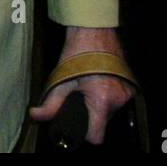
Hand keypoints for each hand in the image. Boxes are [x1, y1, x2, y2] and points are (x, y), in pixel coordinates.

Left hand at [29, 27, 135, 144]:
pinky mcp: (131, 86)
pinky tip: (96, 84)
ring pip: (110, 112)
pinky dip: (107, 97)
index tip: (75, 124)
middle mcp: (119, 100)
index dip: (84, 134)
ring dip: (98, 105)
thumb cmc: (77, 52)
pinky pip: (117, 101)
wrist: (94, 30)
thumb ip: (50, 103)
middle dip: (90, 115)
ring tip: (86, 89)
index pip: (97, 136)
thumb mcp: (61, 80)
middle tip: (77, 98)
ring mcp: (127, 93)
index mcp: (102, 101)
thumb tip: (35, 116)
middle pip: (102, 123)